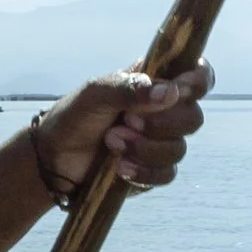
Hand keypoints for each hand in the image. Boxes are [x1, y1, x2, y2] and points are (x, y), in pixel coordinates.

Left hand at [33, 61, 214, 195]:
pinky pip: (167, 174)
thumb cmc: (73, 116)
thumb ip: (130, 88)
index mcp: (155, 83)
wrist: (53, 158)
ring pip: (180, 148)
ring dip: (145, 148)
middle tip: (126, 120)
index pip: (197, 76)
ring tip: (111, 142)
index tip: (178, 90)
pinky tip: (119, 168)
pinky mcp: (153, 171)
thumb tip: (170, 93)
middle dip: (160, 123)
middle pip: (193, 117)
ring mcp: (160, 143)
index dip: (198, 82)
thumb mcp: (96, 94)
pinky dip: (144, 171)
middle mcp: (163, 112)